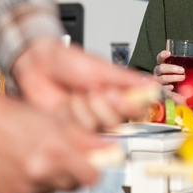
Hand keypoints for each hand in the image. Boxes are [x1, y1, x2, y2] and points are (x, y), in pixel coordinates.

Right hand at [0, 79, 106, 192]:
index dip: (95, 169)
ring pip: (53, 191)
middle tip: (65, 158)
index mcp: (55, 151)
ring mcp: (23, 188)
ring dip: (52, 178)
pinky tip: (24, 166)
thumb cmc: (15, 116)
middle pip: (74, 186)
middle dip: (74, 173)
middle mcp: (40, 172)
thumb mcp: (56, 121)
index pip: (92, 177)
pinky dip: (32, 184)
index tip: (94, 164)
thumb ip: (85, 138)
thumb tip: (111, 148)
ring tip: (40, 157)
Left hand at [11, 36, 158, 129]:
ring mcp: (88, 120)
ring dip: (81, 107)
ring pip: (94, 126)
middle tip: (90, 88)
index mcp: (118, 94)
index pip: (136, 110)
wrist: (39, 65)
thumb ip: (128, 79)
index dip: (125, 104)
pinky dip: (68, 114)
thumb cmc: (69, 62)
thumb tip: (153, 84)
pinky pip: (75, 131)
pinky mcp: (70, 128)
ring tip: (73, 93)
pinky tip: (63, 104)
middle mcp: (105, 109)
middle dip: (99, 103)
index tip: (113, 91)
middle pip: (115, 121)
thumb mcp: (101, 68)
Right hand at [154, 50, 184, 91]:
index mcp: (162, 65)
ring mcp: (157, 81)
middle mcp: (158, 72)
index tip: (169, 53)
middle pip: (161, 68)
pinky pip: (163, 88)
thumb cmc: (175, 77)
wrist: (169, 91)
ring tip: (182, 77)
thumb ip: (188, 69)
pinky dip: (168, 87)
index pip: (160, 58)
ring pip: (162, 78)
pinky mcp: (159, 89)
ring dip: (173, 78)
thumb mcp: (180, 71)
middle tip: (182, 70)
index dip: (163, 55)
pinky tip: (173, 87)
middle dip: (171, 68)